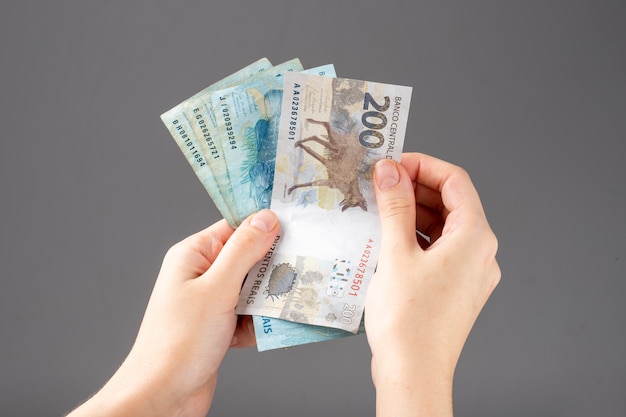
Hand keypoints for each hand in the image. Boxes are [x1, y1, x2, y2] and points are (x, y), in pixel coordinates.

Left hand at [68, 210, 279, 416]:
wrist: (162, 396)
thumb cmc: (179, 341)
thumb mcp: (216, 289)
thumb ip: (243, 251)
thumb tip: (266, 217)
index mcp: (194, 255)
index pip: (235, 227)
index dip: (264, 226)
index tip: (296, 225)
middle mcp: (201, 274)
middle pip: (248, 258)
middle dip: (272, 267)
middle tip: (300, 269)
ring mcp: (210, 302)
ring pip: (252, 288)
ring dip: (268, 298)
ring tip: (285, 304)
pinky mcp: (219, 326)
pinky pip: (249, 315)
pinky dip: (258, 323)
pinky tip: (262, 332)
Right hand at [366, 153, 499, 416]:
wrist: (414, 373)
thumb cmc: (409, 321)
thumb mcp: (396, 253)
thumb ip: (395, 206)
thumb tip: (390, 170)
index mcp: (475, 237)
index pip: (455, 180)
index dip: (423, 165)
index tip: (393, 163)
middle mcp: (480, 253)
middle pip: (451, 202)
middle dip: (415, 188)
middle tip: (380, 183)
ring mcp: (470, 272)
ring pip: (443, 226)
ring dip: (413, 212)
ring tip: (379, 209)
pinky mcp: (456, 288)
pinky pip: (439, 249)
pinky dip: (416, 236)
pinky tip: (388, 237)